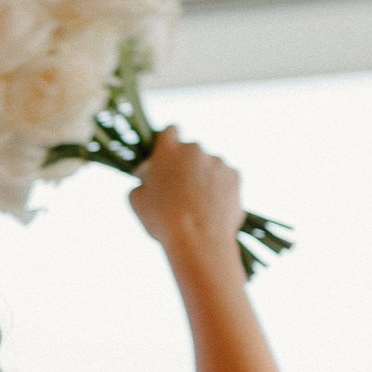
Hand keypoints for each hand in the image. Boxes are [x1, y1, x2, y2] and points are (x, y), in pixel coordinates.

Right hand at [129, 129, 243, 258]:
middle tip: (178, 190)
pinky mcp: (235, 176)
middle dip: (185, 165)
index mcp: (169, 150)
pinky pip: (224, 179)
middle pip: (190, 151)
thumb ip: (142, 181)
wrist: (198, 239)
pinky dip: (218, 189)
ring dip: (203, 178)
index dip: (168, 143)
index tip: (166, 159)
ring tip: (197, 205)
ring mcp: (218, 161)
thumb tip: (148, 178)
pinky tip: (210, 209)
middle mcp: (195, 149)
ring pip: (209, 165)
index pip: (170, 131)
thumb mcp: (137, 200)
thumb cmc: (162, 220)